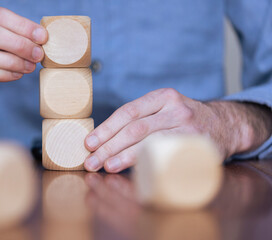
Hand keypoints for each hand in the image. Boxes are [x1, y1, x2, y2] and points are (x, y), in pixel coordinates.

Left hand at [84, 88, 271, 172]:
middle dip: (109, 146)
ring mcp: (187, 126)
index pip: (128, 112)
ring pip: (148, 141)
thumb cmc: (185, 120)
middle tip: (91, 161)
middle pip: (134, 128)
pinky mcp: (196, 144)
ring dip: (123, 156)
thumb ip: (143, 119)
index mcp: (162, 97)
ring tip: (106, 167)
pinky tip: (133, 171)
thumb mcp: (166, 109)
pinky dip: (147, 164)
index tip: (89, 143)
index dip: (106, 128)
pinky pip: (167, 154)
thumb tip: (106, 141)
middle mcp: (175, 107)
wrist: (226, 125)